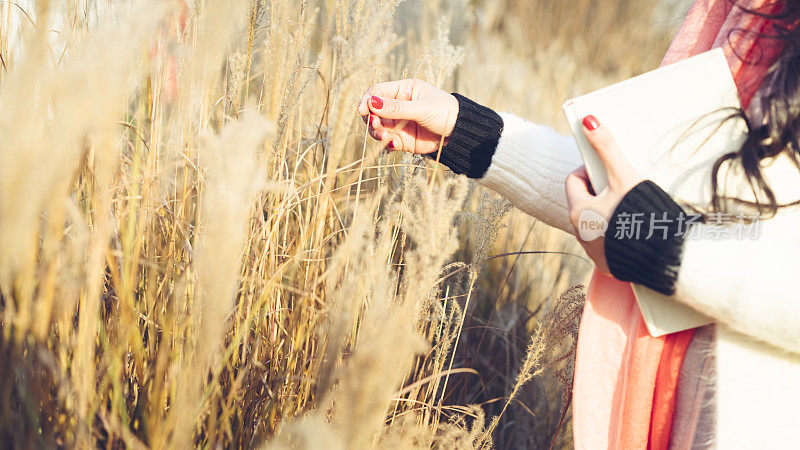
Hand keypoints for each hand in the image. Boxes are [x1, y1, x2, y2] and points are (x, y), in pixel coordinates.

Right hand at [356, 79, 458, 153]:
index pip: (377, 91)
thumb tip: (371, 102)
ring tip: (384, 137)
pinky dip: (387, 143)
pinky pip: (387, 141)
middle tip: (376, 125)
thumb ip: (396, 107)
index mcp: (403, 90)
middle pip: (373, 111)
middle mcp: (398, 105)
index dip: (367, 100)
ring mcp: (399, 123)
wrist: (459, 133)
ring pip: (377, 127)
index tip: (362, 110)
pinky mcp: (402, 139)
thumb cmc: (444, 112)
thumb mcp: (421, 108)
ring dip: (377, 132)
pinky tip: (394, 145)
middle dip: (371, 118)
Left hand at [565, 115, 644, 274]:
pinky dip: (618, 234)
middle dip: (602, 192)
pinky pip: (609, 243)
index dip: (591, 171)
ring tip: (633, 209)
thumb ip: (606, 148)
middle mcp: (580, 234)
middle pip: (585, 202)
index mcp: (577, 211)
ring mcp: (593, 252)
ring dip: (610, 213)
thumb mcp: (623, 176)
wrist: (664, 256)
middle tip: (624, 187)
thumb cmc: (642, 213)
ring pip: (596, 223)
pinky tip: (637, 229)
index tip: (609, 169)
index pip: (574, 181)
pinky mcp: (608, 265)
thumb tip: (588, 120)